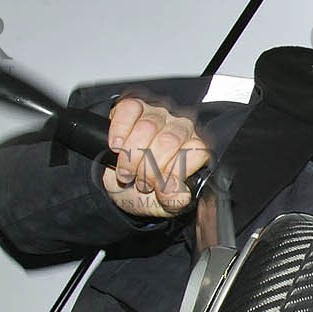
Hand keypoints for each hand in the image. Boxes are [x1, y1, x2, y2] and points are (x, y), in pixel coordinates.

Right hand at [101, 96, 208, 217]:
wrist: (120, 186)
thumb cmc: (148, 191)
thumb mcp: (164, 204)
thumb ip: (175, 200)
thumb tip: (174, 191)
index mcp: (196, 150)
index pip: (196, 152)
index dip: (175, 173)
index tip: (161, 189)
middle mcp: (182, 128)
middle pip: (169, 141)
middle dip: (150, 168)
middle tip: (141, 184)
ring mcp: (159, 114)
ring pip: (148, 127)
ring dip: (132, 156)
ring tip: (127, 173)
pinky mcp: (135, 107)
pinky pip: (129, 111)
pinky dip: (120, 131)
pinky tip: (116, 147)